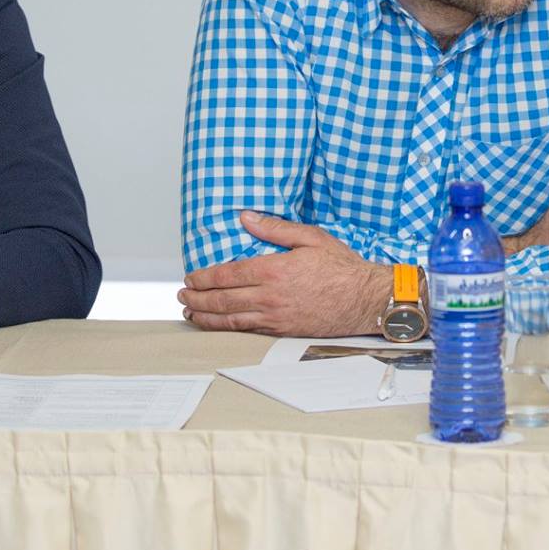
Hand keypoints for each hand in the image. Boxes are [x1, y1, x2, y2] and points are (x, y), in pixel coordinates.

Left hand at [177, 213, 391, 335]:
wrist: (366, 299)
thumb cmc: (342, 267)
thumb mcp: (310, 237)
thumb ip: (274, 228)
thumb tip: (245, 217)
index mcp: (274, 270)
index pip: (228, 275)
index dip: (204, 278)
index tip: (190, 278)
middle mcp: (270, 296)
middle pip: (222, 300)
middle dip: (197, 299)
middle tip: (182, 296)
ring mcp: (276, 317)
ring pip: (231, 320)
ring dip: (206, 318)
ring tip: (190, 314)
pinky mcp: (283, 331)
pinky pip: (248, 331)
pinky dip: (227, 330)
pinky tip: (218, 326)